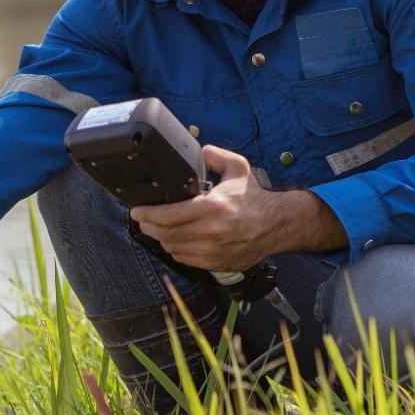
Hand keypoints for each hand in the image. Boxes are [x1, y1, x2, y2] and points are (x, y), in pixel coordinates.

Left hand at [128, 144, 279, 273]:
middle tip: (142, 219)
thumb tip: (196, 151)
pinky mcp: (217, 264)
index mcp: (213, 208)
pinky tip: (177, 240)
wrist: (278, 224)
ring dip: (162, 239)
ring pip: (173, 249)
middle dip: (149, 226)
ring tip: (158, 228)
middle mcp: (212, 232)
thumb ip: (214, 156)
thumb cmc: (255, 197)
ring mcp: (214, 251)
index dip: (147, 214)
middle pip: (166, 234)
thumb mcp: (238, 167)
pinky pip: (186, 260)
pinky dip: (177, 250)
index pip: (168, 216)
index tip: (136, 211)